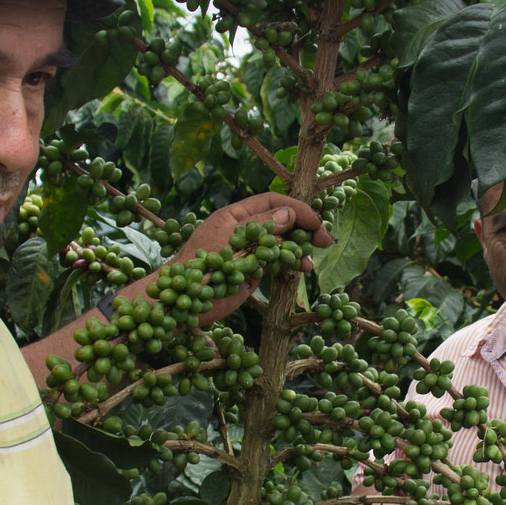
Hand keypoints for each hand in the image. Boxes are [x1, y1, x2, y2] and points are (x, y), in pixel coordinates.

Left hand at [175, 194, 331, 326]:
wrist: (181, 302)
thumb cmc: (198, 268)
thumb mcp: (230, 242)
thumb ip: (259, 227)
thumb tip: (288, 212)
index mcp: (235, 216)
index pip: (272, 202)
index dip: (297, 208)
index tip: (316, 222)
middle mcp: (244, 230)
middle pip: (281, 220)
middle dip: (304, 227)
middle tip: (324, 240)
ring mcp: (248, 251)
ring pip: (281, 242)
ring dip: (299, 248)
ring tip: (311, 259)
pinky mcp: (250, 271)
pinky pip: (276, 261)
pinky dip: (290, 262)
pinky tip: (303, 268)